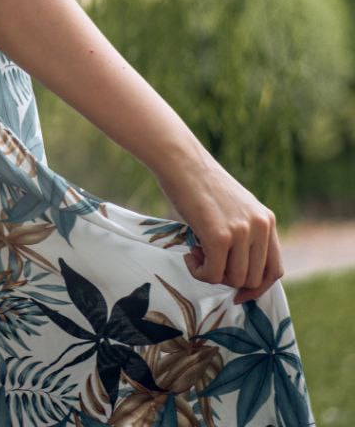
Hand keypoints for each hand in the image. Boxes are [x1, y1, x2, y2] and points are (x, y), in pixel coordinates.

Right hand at [156, 151, 284, 303]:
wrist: (180, 160)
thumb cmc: (199, 183)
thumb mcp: (234, 207)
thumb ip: (244, 233)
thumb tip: (239, 274)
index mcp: (266, 220)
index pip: (274, 270)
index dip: (257, 288)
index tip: (238, 294)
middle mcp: (259, 227)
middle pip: (252, 279)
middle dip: (228, 279)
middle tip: (207, 261)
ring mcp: (241, 232)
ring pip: (234, 279)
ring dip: (212, 275)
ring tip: (196, 253)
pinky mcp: (219, 236)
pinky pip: (213, 274)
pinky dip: (199, 272)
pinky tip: (189, 255)